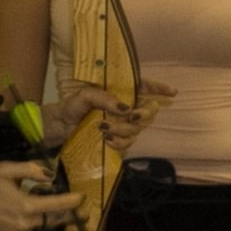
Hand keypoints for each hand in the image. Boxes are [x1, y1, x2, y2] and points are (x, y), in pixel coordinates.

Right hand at [0, 161, 79, 230]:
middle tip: (80, 213)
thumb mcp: (6, 169)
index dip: (73, 202)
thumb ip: (32, 170)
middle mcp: (24, 224)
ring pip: (38, 228)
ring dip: (43, 220)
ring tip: (40, 210)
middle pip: (53, 221)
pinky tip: (16, 217)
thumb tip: (50, 176)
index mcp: (25, 205)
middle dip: (67, 215)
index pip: (58, 205)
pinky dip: (26, 226)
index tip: (83, 198)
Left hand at [50, 80, 172, 150]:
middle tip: (131, 116)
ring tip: (103, 128)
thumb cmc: (71, 106)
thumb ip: (104, 98)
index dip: (159, 88)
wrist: (59, 126)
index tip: (172, 92)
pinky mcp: (118, 139)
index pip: (144, 86)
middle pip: (149, 110)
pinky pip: (129, 143)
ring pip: (138, 128)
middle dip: (144, 114)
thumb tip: (125, 108)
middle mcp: (125, 107)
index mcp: (120, 92)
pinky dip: (120, 143)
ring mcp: (123, 124)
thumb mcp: (84, 96)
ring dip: (124, 130)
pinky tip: (107, 140)